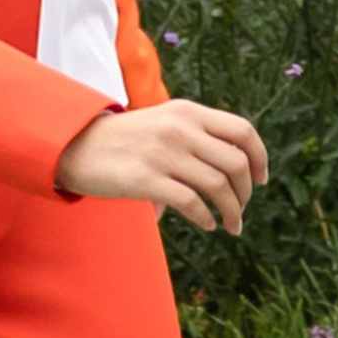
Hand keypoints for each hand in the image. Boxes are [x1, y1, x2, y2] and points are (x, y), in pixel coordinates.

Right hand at [57, 98, 269, 235]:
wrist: (76, 146)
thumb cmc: (124, 139)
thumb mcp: (163, 121)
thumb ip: (198, 133)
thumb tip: (235, 165)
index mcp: (187, 111)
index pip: (242, 131)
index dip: (259, 158)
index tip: (261, 180)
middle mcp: (179, 129)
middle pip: (235, 163)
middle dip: (246, 193)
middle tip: (241, 210)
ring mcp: (163, 153)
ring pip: (218, 186)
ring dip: (232, 212)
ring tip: (231, 225)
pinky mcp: (146, 179)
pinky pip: (191, 203)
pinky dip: (206, 218)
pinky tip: (207, 225)